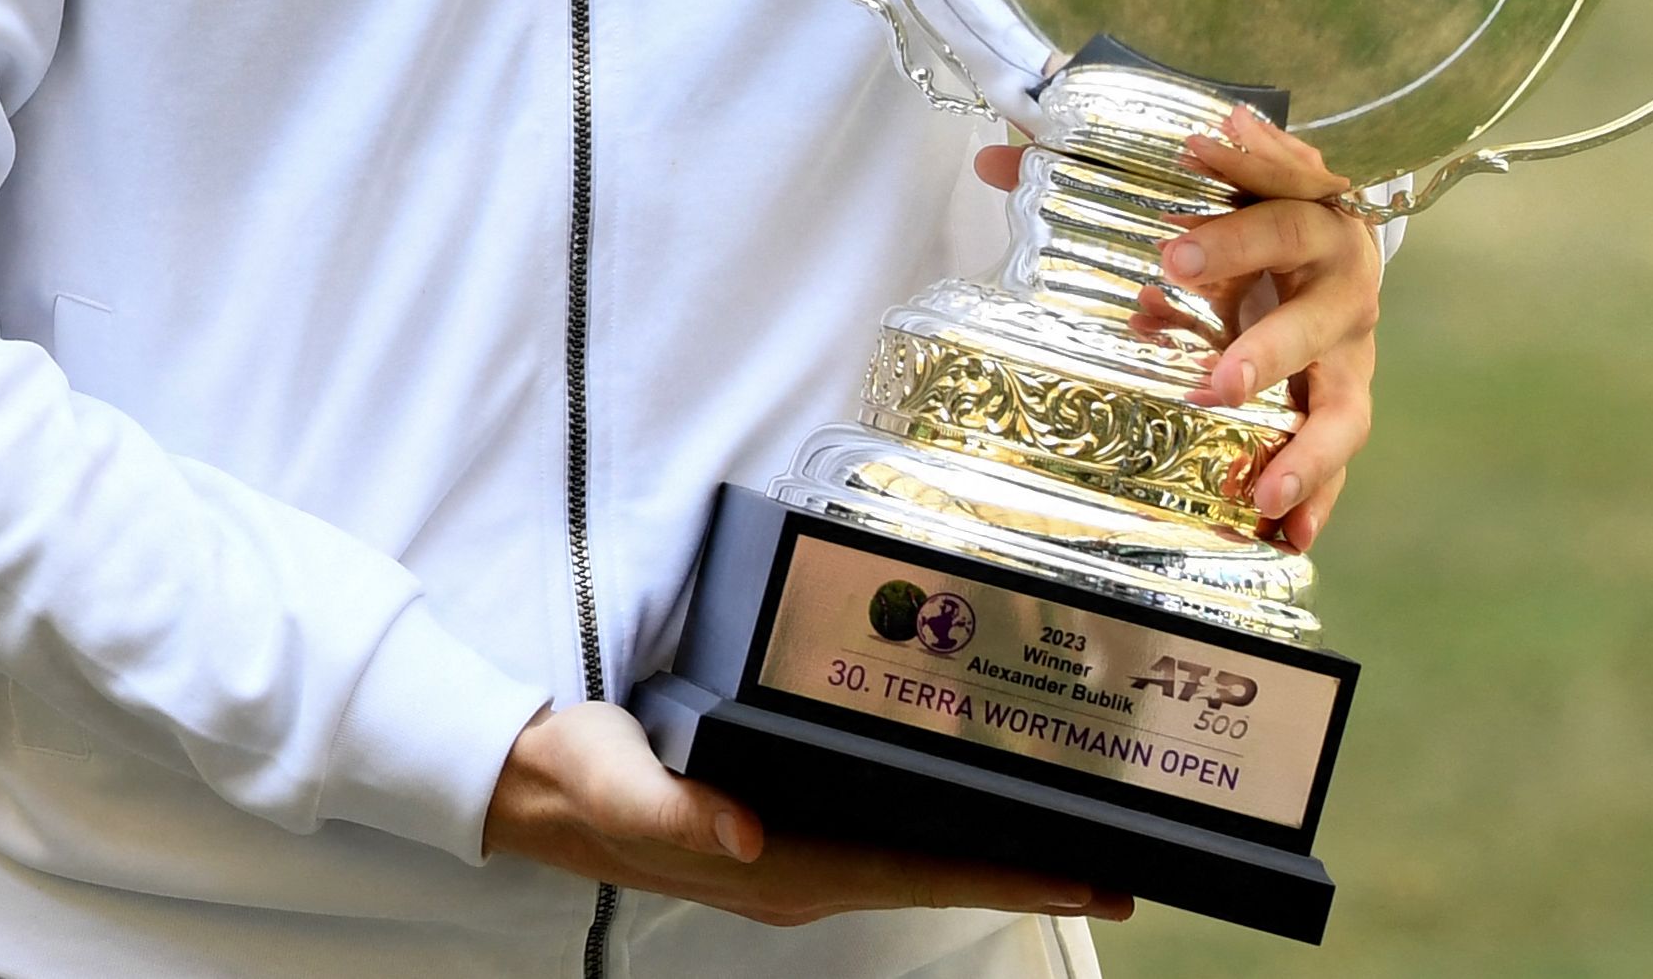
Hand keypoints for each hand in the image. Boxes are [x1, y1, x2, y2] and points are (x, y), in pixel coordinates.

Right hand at [480, 703, 1129, 926]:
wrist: (532, 781)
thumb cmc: (580, 775)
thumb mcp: (614, 779)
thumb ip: (672, 806)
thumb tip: (744, 834)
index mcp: (777, 864)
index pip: (915, 874)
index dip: (1004, 876)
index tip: (1081, 878)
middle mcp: (800, 872)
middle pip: (937, 876)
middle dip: (1029, 875)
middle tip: (1121, 872)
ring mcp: (797, 859)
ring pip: (918, 863)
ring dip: (994, 857)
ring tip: (1073, 850)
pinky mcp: (786, 836)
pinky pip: (887, 843)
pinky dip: (944, 834)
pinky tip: (972, 814)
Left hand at [974, 107, 1382, 552]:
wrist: (1331, 238)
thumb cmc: (1252, 213)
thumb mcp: (1197, 187)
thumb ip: (1101, 172)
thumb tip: (993, 163)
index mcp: (1306, 207)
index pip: (1280, 182)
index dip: (1246, 165)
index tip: (1196, 153)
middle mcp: (1339, 276)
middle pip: (1314, 307)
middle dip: (1267, 346)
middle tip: (1216, 379)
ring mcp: (1351, 346)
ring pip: (1341, 400)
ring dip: (1305, 448)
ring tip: (1261, 489)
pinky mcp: (1347, 395)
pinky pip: (1338, 453)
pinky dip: (1319, 496)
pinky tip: (1286, 532)